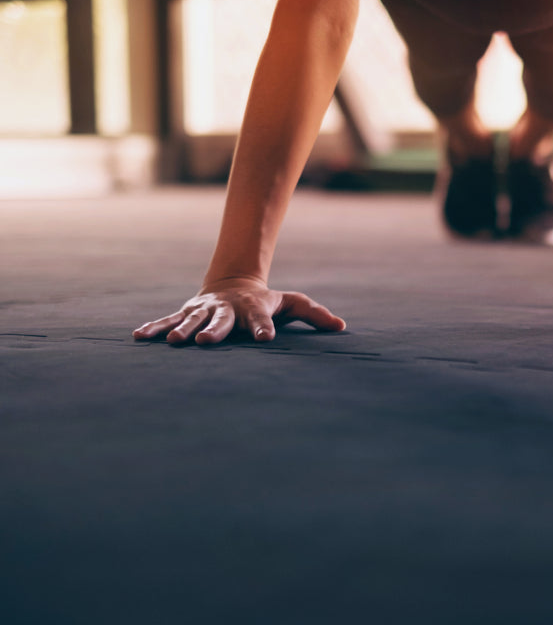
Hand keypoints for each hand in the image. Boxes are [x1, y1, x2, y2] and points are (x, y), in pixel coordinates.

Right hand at [133, 279, 345, 344]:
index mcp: (254, 309)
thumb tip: (341, 326)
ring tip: (174, 341)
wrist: (234, 282)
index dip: (264, 328)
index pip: (262, 320)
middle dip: (215, 331)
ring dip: (182, 330)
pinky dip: (154, 328)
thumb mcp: (291, 303)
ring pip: (192, 320)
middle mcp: (227, 309)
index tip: (265, 338)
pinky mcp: (186, 313)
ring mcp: (204, 310)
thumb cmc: (267, 301)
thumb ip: (314, 314)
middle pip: (222, 321)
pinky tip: (139, 337)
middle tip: (206, 342)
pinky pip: (167, 320)